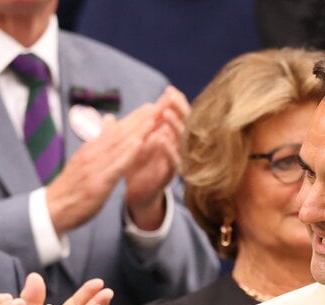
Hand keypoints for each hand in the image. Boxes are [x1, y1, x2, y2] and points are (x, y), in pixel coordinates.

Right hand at [46, 103, 160, 234]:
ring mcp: (95, 166)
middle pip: (120, 133)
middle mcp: (93, 153)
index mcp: (91, 148)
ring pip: (120, 145)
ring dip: (138, 130)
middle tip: (159, 105)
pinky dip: (128, 153)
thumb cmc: (71, 187)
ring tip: (154, 117)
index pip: (116, 130)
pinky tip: (139, 143)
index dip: (134, 118)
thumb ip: (99, 141)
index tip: (151, 106)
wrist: (53, 209)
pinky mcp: (98, 182)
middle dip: (140, 119)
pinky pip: (116, 165)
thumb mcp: (84, 159)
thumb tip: (109, 119)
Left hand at [124, 86, 188, 229]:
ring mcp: (177, 162)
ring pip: (182, 142)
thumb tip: (149, 104)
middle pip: (186, 125)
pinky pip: (173, 162)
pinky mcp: (170, 176)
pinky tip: (161, 139)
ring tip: (166, 114)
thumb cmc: (142, 165)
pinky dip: (168, 149)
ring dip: (174, 127)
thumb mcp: (143, 141)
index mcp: (172, 138)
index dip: (176, 102)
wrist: (138, 193)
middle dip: (179, 110)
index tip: (169, 90)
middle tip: (170, 97)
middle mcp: (179, 148)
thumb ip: (148, 125)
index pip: (179, 116)